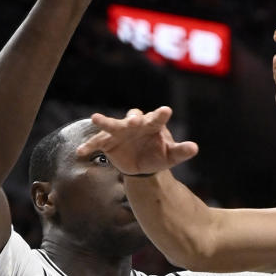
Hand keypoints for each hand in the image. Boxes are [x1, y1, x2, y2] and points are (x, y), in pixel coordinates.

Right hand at [77, 106, 197, 175]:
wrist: (142, 165)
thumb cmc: (158, 155)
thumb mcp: (171, 156)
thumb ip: (181, 151)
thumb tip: (194, 148)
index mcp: (152, 125)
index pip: (157, 118)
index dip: (161, 115)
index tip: (167, 111)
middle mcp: (134, 124)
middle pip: (132, 117)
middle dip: (132, 119)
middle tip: (134, 122)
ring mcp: (119, 131)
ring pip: (111, 124)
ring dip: (104, 122)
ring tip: (95, 118)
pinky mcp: (107, 142)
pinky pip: (97, 143)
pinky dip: (89, 146)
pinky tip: (80, 152)